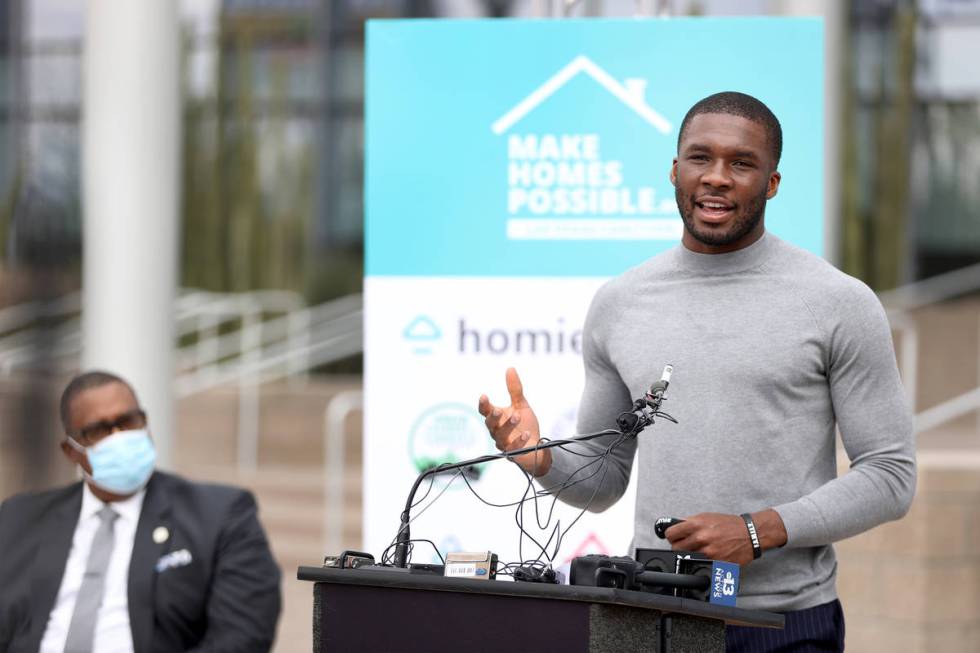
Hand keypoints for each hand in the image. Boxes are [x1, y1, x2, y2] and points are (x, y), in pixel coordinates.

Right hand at [478, 368, 550, 476]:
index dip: (483, 405)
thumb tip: (510, 369)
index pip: (485, 411)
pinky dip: (519, 441)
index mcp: (497, 418)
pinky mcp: (513, 454)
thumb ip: (515, 389)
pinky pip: (513, 448)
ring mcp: (504, 443)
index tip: (484, 396)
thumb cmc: (525, 425)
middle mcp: (497, 431)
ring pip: (500, 436)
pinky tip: (526, 434)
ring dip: (507, 426)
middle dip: (493, 417)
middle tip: (499, 410)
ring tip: (517, 416)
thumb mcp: (521, 405)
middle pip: (490, 424)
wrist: (537, 447)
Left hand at [664, 510, 786, 565]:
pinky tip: (709, 555)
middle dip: (678, 546)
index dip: (671, 535)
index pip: (671, 534)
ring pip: (687, 558)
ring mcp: (708, 552)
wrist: (750, 534)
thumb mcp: (707, 517)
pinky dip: (702, 561)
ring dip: (690, 554)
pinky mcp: (716, 563)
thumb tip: (676, 527)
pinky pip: (701, 564)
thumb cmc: (729, 524)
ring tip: (698, 549)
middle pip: (676, 548)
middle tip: (685, 544)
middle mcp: (701, 538)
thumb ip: (690, 523)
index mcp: (697, 524)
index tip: (673, 537)